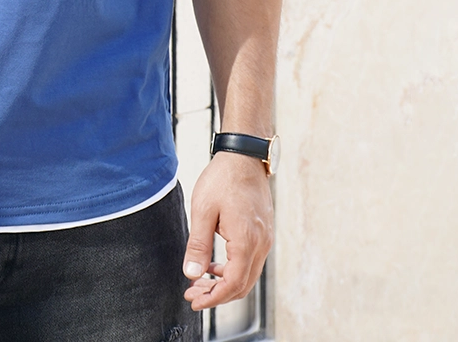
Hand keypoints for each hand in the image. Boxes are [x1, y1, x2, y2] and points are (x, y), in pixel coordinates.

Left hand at [182, 151, 273, 311]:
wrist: (244, 156)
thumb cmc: (223, 179)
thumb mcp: (203, 210)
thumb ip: (198, 245)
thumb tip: (191, 274)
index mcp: (246, 241)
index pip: (232, 285)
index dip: (213, 298)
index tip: (194, 301)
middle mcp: (261, 244)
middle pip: (242, 285)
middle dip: (216, 295)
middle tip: (193, 294)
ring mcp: (265, 239)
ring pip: (247, 275)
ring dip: (224, 283)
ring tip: (200, 281)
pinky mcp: (264, 233)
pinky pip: (250, 262)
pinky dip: (233, 270)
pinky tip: (215, 265)